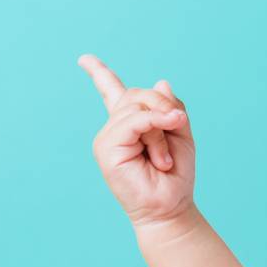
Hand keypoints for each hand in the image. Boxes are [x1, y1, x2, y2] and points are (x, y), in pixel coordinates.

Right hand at [78, 53, 195, 228]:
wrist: (170, 207)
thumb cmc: (175, 174)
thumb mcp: (181, 133)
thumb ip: (170, 107)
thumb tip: (160, 82)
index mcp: (130, 124)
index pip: (112, 92)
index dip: (99, 74)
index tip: (85, 59)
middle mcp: (114, 128)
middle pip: (137, 94)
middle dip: (164, 108)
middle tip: (177, 130)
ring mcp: (107, 138)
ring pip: (138, 108)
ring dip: (162, 129)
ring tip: (164, 159)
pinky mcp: (106, 149)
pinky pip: (134, 122)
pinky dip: (154, 129)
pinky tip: (162, 155)